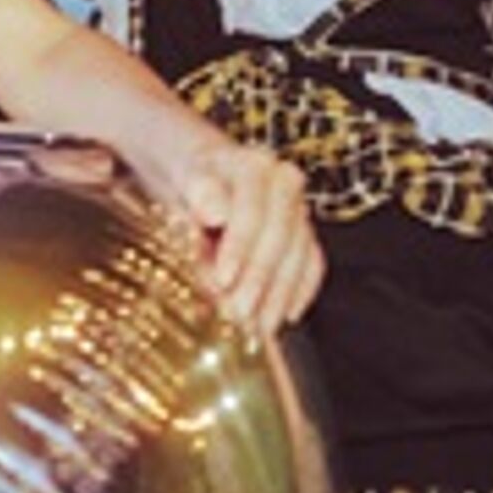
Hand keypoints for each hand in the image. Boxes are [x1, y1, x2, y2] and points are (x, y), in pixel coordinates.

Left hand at [172, 136, 321, 334]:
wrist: (199, 169)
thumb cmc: (188, 179)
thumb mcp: (180, 181)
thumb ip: (198, 197)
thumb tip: (216, 214)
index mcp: (252, 165)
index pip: (252, 211)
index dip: (239, 249)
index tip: (221, 281)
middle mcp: (284, 182)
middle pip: (280, 237)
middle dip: (258, 281)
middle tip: (238, 315)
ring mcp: (297, 208)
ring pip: (299, 255)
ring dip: (279, 295)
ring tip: (258, 327)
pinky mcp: (303, 231)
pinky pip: (312, 263)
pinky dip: (300, 291)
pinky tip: (286, 316)